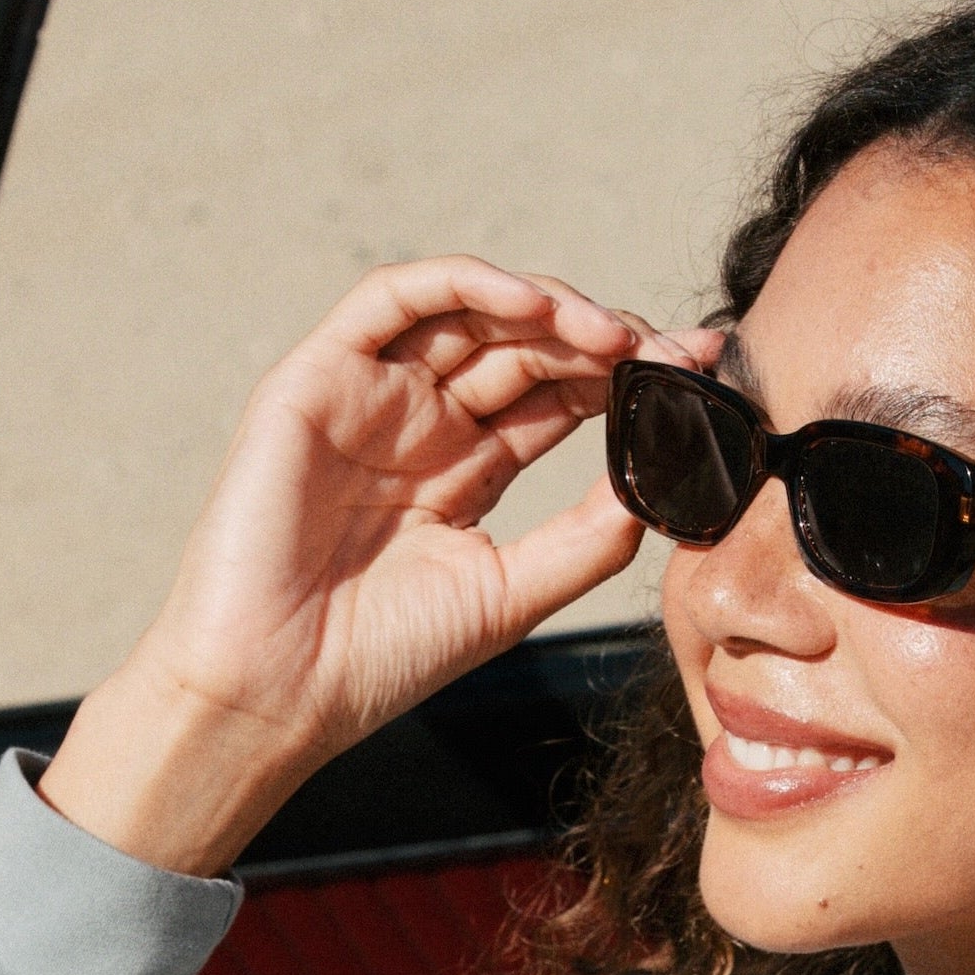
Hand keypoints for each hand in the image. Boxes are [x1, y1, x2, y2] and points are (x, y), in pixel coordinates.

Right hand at [41, 261, 699, 874]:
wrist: (277, 690)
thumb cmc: (379, 658)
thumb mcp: (509, 595)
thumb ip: (585, 539)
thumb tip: (660, 487)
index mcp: (462, 472)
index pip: (556, 399)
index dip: (625, 378)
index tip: (696, 371)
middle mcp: (418, 423)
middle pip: (523, 348)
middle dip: (601, 339)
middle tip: (667, 351)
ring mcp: (369, 396)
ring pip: (469, 312)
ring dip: (546, 307)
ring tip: (610, 332)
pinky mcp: (317, 378)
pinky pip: (393, 299)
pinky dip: (464, 284)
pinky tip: (531, 304)